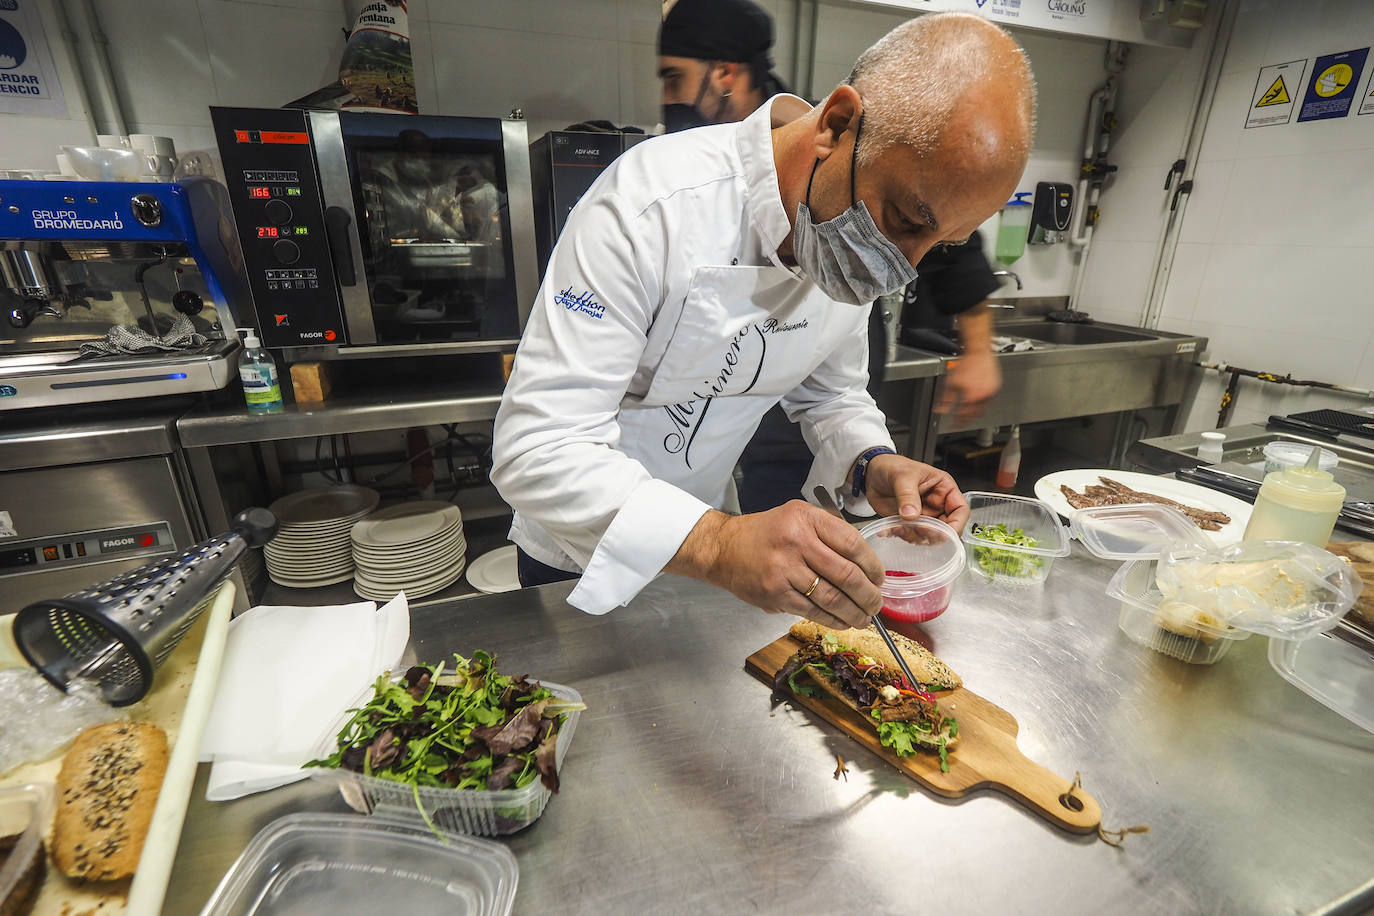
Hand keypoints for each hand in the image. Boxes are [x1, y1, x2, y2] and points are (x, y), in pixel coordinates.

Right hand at [666, 504, 883, 628]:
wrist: (724, 548)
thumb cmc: (766, 533)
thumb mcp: (797, 517)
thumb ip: (828, 533)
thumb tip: (864, 566)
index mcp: (806, 518)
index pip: (852, 543)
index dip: (872, 566)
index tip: (879, 579)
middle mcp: (796, 541)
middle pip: (846, 574)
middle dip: (868, 595)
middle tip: (876, 604)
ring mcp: (784, 569)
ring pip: (832, 597)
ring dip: (854, 612)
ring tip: (863, 618)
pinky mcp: (775, 593)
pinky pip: (812, 610)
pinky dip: (832, 620)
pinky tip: (842, 622)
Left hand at [863, 454, 969, 531]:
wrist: (872, 473)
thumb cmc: (892, 466)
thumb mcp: (902, 476)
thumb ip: (907, 495)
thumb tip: (912, 515)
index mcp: (944, 489)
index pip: (960, 510)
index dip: (956, 524)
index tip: (945, 533)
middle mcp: (936, 504)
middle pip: (946, 528)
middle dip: (934, 534)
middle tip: (918, 531)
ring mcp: (923, 515)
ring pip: (928, 536)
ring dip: (915, 536)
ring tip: (899, 527)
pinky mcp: (909, 523)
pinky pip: (910, 535)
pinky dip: (901, 536)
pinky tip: (890, 529)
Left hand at [935, 350, 1001, 423]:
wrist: (979, 352)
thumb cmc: (967, 364)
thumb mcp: (951, 383)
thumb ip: (946, 399)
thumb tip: (941, 410)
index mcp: (972, 397)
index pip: (964, 416)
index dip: (957, 423)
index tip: (952, 425)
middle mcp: (983, 397)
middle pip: (974, 416)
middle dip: (966, 422)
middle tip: (959, 424)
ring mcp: (991, 393)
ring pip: (983, 410)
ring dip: (975, 415)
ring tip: (967, 416)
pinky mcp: (996, 388)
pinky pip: (989, 402)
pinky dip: (982, 406)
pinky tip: (977, 405)